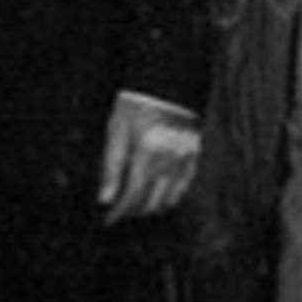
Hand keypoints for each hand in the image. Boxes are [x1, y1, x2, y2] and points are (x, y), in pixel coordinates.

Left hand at [97, 98, 202, 222]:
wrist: (165, 84)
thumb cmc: (136, 105)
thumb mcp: (115, 131)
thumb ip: (110, 167)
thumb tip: (105, 199)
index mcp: (148, 149)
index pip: (133, 193)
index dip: (120, 211)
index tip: (109, 218)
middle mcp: (170, 156)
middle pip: (151, 201)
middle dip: (133, 211)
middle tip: (119, 212)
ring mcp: (186, 157)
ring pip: (169, 199)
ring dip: (151, 207)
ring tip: (136, 205)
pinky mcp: (195, 156)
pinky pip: (184, 188)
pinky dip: (170, 197)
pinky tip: (157, 195)